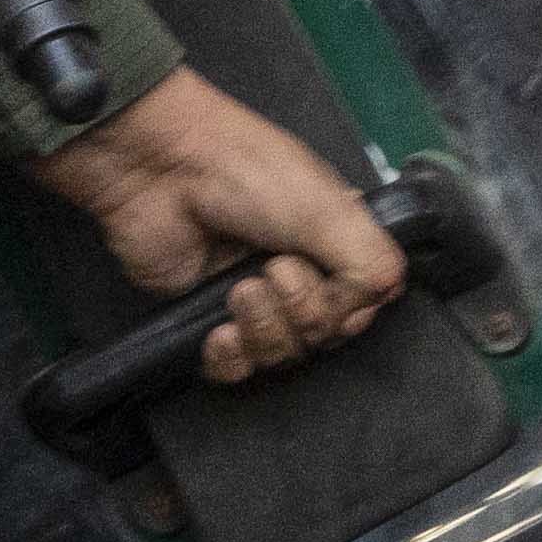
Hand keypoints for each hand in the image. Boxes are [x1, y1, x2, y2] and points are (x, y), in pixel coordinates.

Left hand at [30, 69, 409, 385]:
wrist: (160, 172)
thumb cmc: (246, 173)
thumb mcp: (329, 207)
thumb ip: (373, 262)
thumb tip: (381, 300)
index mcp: (333, 241)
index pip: (363, 306)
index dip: (349, 309)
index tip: (330, 282)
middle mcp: (297, 272)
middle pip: (323, 336)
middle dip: (302, 311)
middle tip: (273, 269)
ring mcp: (252, 298)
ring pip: (281, 354)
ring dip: (264, 326)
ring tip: (239, 289)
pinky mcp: (206, 320)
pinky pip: (236, 369)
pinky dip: (231, 356)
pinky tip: (219, 330)